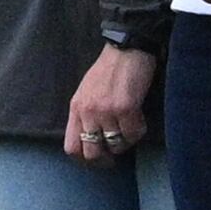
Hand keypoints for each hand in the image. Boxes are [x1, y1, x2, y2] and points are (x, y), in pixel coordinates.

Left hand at [62, 43, 156, 164]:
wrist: (126, 50)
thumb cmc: (108, 70)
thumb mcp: (86, 92)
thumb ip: (85, 115)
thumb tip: (91, 140)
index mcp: (76, 108)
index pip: (71, 147)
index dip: (84, 160)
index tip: (97, 160)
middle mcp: (88, 112)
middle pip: (92, 153)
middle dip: (106, 159)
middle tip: (115, 155)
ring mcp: (106, 111)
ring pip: (116, 145)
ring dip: (125, 142)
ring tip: (128, 130)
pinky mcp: (126, 108)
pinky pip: (134, 134)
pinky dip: (138, 132)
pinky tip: (139, 119)